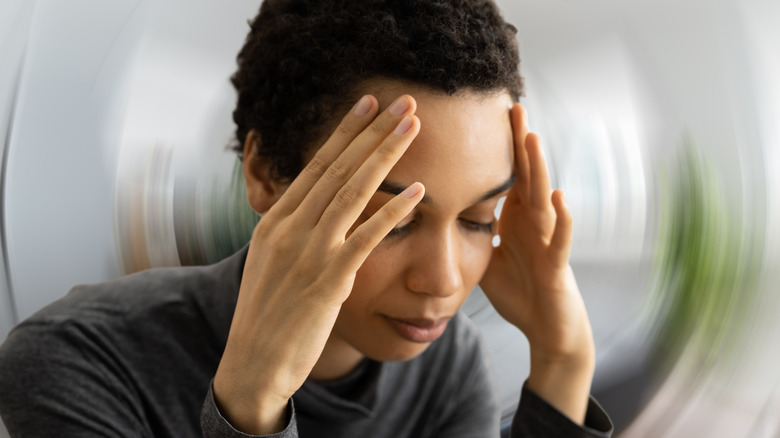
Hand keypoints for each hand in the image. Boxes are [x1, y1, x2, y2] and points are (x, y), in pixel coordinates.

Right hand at [213, 95, 423, 433]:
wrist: (252, 364)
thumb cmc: (266, 316)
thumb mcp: (271, 263)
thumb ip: (294, 233)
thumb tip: (319, 212)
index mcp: (275, 221)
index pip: (316, 165)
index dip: (346, 132)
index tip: (369, 104)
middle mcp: (289, 228)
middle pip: (339, 168)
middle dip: (374, 131)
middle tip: (404, 101)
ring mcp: (308, 252)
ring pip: (353, 191)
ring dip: (386, 156)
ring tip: (413, 127)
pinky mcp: (328, 280)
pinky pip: (366, 238)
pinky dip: (393, 212)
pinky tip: (418, 193)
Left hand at [480, 104, 594, 422]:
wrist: (546, 326)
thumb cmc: (519, 289)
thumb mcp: (486, 255)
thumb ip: (470, 231)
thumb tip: (436, 213)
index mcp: (515, 217)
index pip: (505, 173)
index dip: (498, 146)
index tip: (485, 113)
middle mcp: (533, 222)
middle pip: (526, 175)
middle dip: (519, 141)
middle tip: (512, 105)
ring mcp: (547, 240)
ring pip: (544, 198)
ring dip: (540, 168)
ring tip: (532, 137)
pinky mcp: (556, 265)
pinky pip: (560, 239)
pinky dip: (562, 219)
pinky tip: (559, 198)